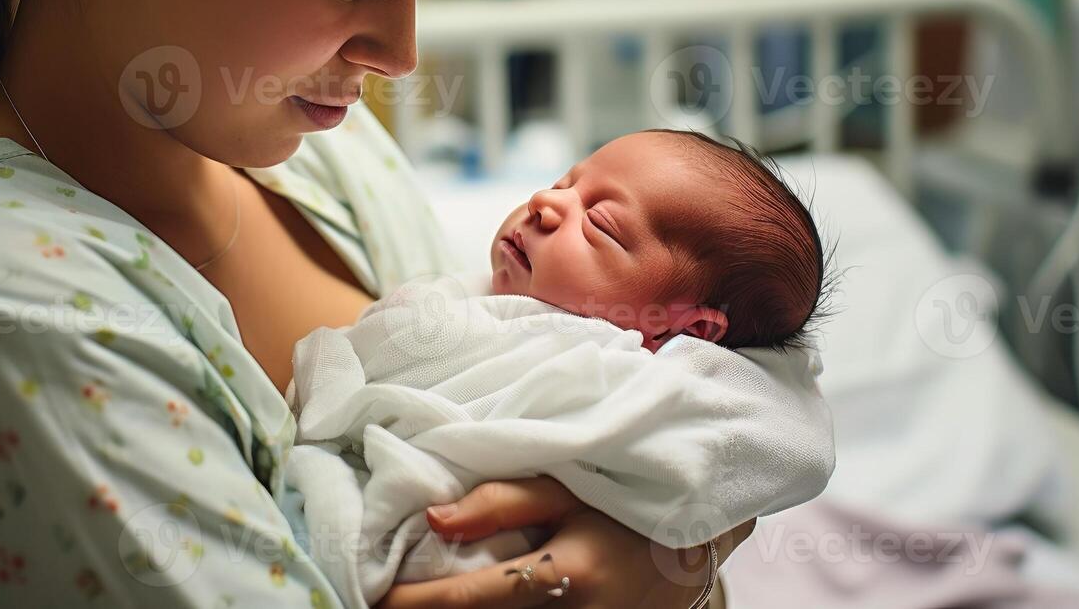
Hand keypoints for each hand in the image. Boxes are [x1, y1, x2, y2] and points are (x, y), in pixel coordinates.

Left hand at [375, 476, 755, 608]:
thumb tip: (432, 519)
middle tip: (394, 591)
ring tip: (428, 591)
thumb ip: (504, 499)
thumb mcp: (574, 482)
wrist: (707, 530)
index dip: (413, 603)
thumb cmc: (637, 493)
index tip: (371, 597)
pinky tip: (481, 594)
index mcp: (565, 577)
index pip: (467, 600)